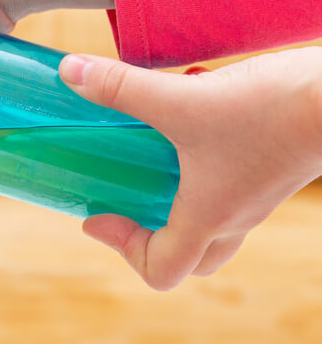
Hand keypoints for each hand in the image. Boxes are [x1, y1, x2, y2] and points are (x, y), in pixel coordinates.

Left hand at [60, 48, 321, 289]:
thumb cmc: (273, 110)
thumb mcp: (183, 100)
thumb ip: (122, 89)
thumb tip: (68, 73)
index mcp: (208, 218)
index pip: (161, 270)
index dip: (121, 249)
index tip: (99, 214)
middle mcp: (235, 213)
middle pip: (193, 254)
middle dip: (151, 234)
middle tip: (127, 197)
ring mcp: (259, 188)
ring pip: (212, 211)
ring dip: (177, 190)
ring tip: (151, 148)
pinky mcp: (275, 159)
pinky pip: (232, 172)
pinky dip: (204, 150)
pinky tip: (191, 100)